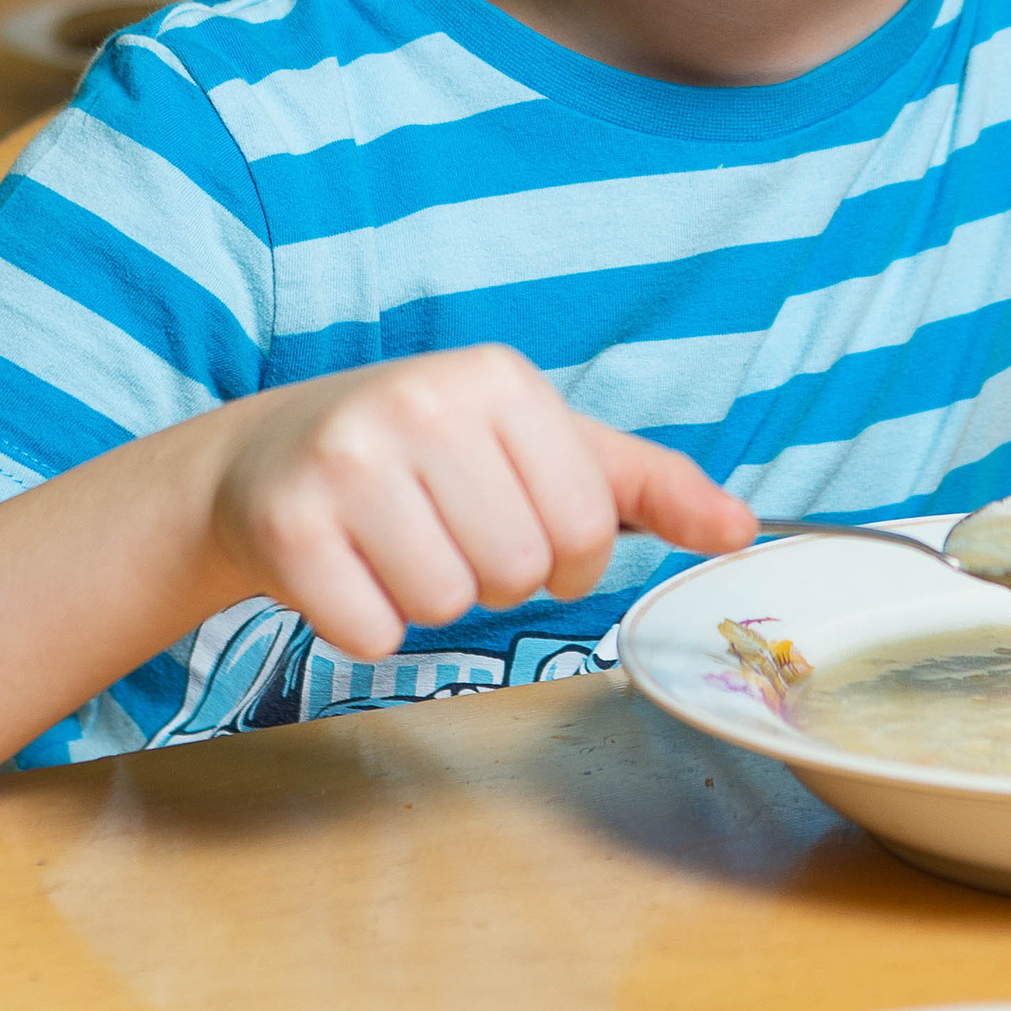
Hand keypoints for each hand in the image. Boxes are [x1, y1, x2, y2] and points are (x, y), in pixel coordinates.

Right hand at [205, 345, 754, 660]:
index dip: (562, 559)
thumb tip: (745, 530)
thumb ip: (649, 487)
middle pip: (516, 571)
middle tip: (443, 532)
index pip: (584, 527)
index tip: (517, 528)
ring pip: (446, 605)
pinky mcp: (288, 523)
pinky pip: (371, 632)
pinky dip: (363, 622)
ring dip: (427, 600)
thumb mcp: (543, 448)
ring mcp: (348, 459)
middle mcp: (421, 402)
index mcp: (496, 377)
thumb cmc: (428, 456)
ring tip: (393, 544)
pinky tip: (344, 567)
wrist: (265, 458)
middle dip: (491, 578)